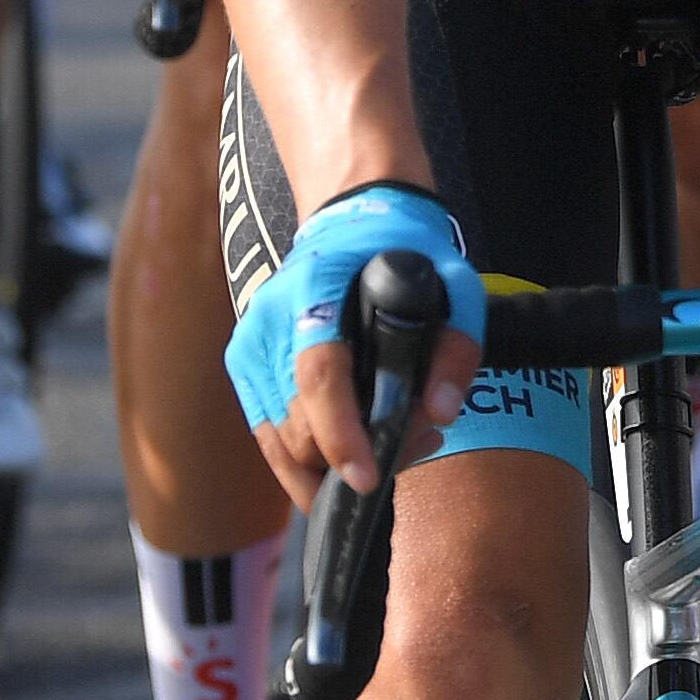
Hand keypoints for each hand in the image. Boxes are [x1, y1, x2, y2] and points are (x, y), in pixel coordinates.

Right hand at [226, 181, 485, 503]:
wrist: (350, 221)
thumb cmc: (404, 253)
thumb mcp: (454, 283)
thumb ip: (456, 347)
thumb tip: (440, 413)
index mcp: (315, 292)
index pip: (319, 377)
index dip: (340, 434)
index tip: (365, 478)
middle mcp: (269, 323)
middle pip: (296, 423)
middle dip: (350, 457)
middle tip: (414, 446)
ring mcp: (249, 347)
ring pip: (276, 441)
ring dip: (327, 467)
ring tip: (394, 449)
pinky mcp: (244, 366)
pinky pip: (268, 434)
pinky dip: (306, 459)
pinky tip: (354, 451)